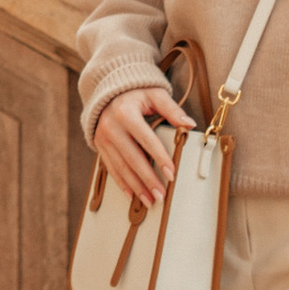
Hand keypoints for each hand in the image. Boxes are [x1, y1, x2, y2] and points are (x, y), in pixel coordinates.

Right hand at [91, 86, 184, 210]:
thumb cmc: (135, 92)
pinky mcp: (99, 145)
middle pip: (132, 159)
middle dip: (148, 180)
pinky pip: (110, 168)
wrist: (107, 89)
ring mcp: (103, 137)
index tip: (171, 174)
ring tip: (150, 201)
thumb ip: (172, 109)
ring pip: (121, 167)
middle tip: (161, 196)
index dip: (159, 158)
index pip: (146, 140)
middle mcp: (111, 126)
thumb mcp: (154, 94)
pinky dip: (122, 183)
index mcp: (126, 112)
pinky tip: (132, 194)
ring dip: (136, 186)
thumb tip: (189, 124)